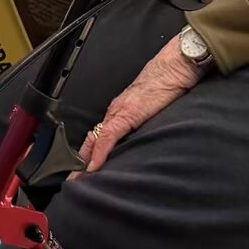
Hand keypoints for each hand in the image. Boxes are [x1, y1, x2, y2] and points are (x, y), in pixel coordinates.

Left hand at [78, 34, 206, 174]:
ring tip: (78, 180)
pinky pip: (108, 136)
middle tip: (74, 181)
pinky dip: (100, 153)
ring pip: (95, 140)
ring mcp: (119, 113)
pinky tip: (94, 167)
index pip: (100, 136)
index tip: (82, 171)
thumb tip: (144, 137)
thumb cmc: (167, 84)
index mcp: (121, 111)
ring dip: (86, 161)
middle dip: (82, 162)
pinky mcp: (127, 114)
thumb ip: (144, 121)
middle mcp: (115, 111)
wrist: (174, 67)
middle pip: (92, 140)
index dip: (90, 154)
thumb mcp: (153, 108)